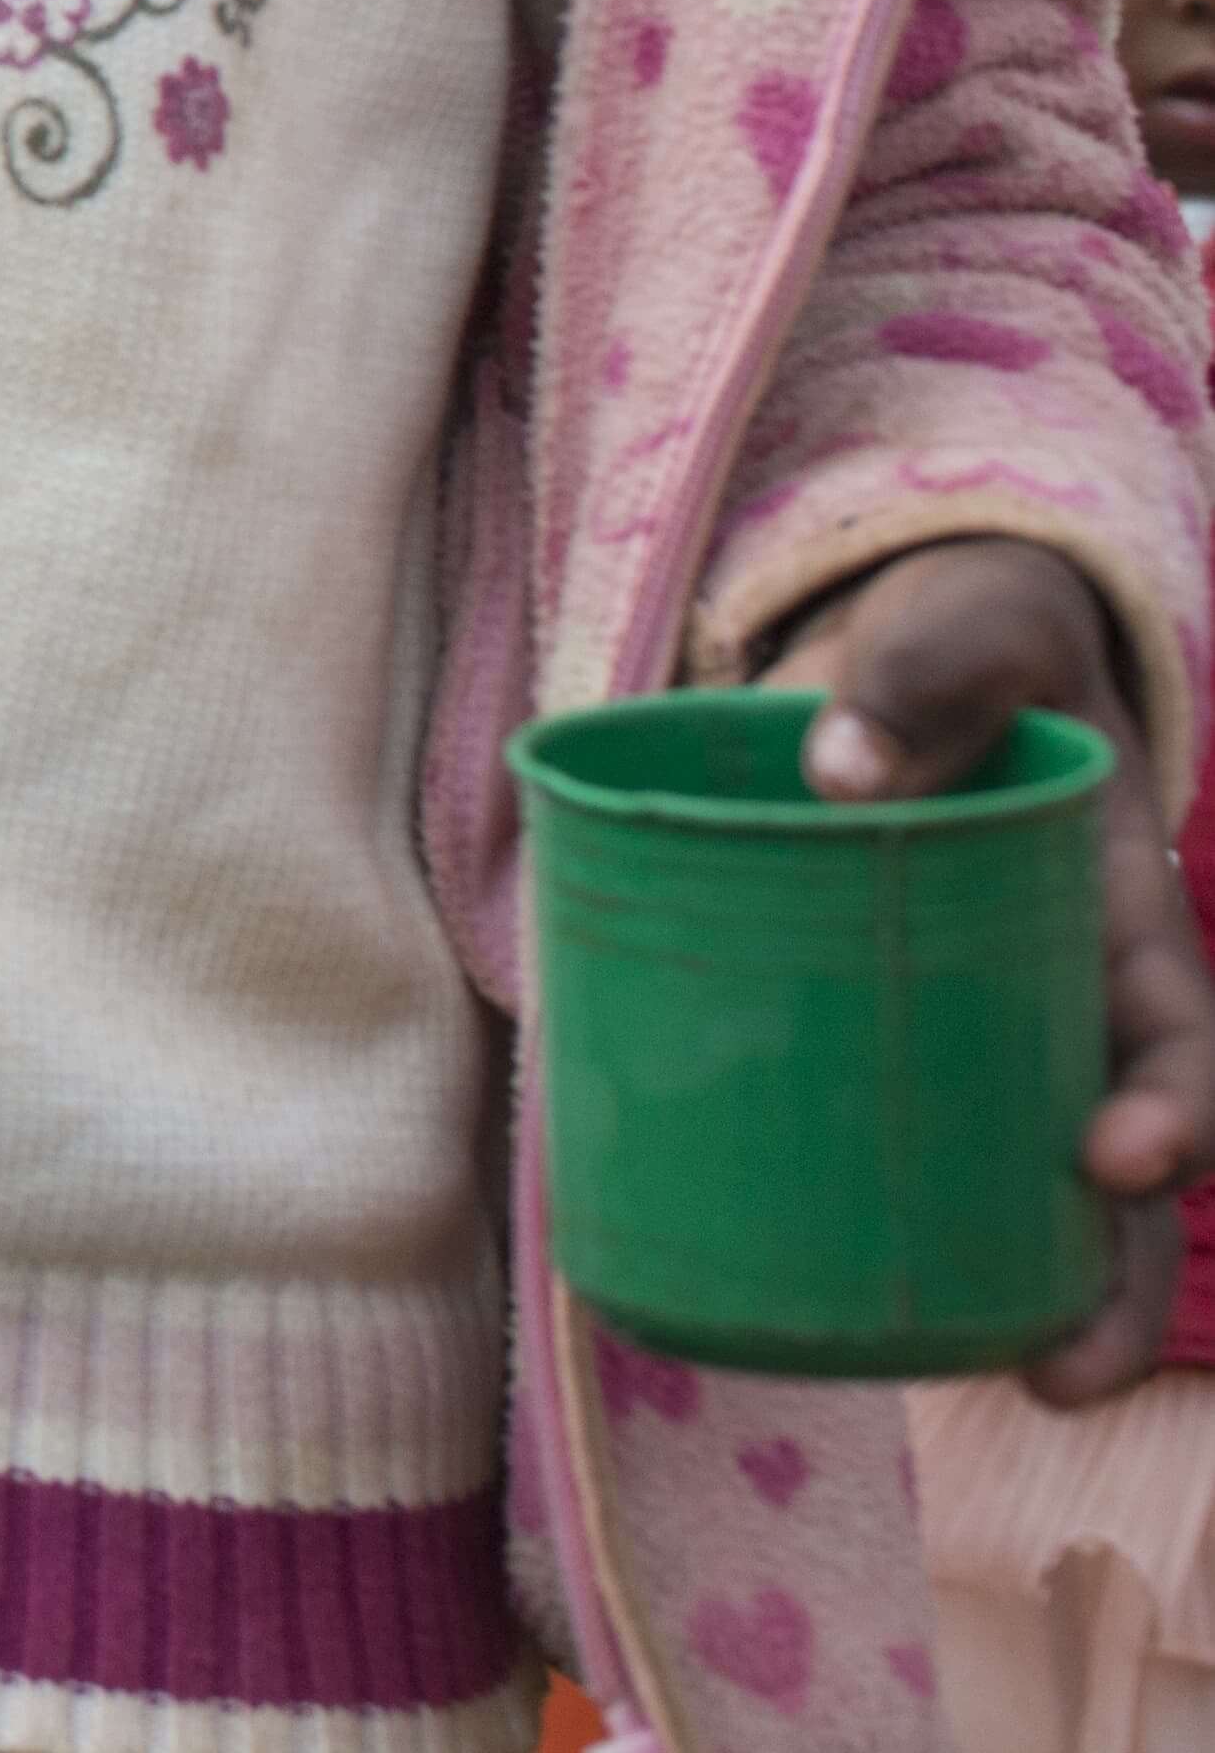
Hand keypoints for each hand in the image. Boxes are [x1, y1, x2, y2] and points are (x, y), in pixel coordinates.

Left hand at [767, 536, 1211, 1400]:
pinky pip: (924, 1158)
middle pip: (1128, 1170)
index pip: (1176, 1041)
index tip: (1123, 1156)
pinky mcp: (903, 1048)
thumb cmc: (965, 650)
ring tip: (1007, 1384)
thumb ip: (926, 671)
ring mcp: (995, 1041)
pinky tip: (851, 1322)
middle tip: (1060, 1366)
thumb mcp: (969, 628)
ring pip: (1041, 1201)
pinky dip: (906, 1240)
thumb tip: (836, 764)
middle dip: (1114, 1280)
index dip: (1172, 1113)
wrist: (920, 656)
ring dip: (1039, 1303)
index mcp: (1121, 920)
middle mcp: (1076, 1006)